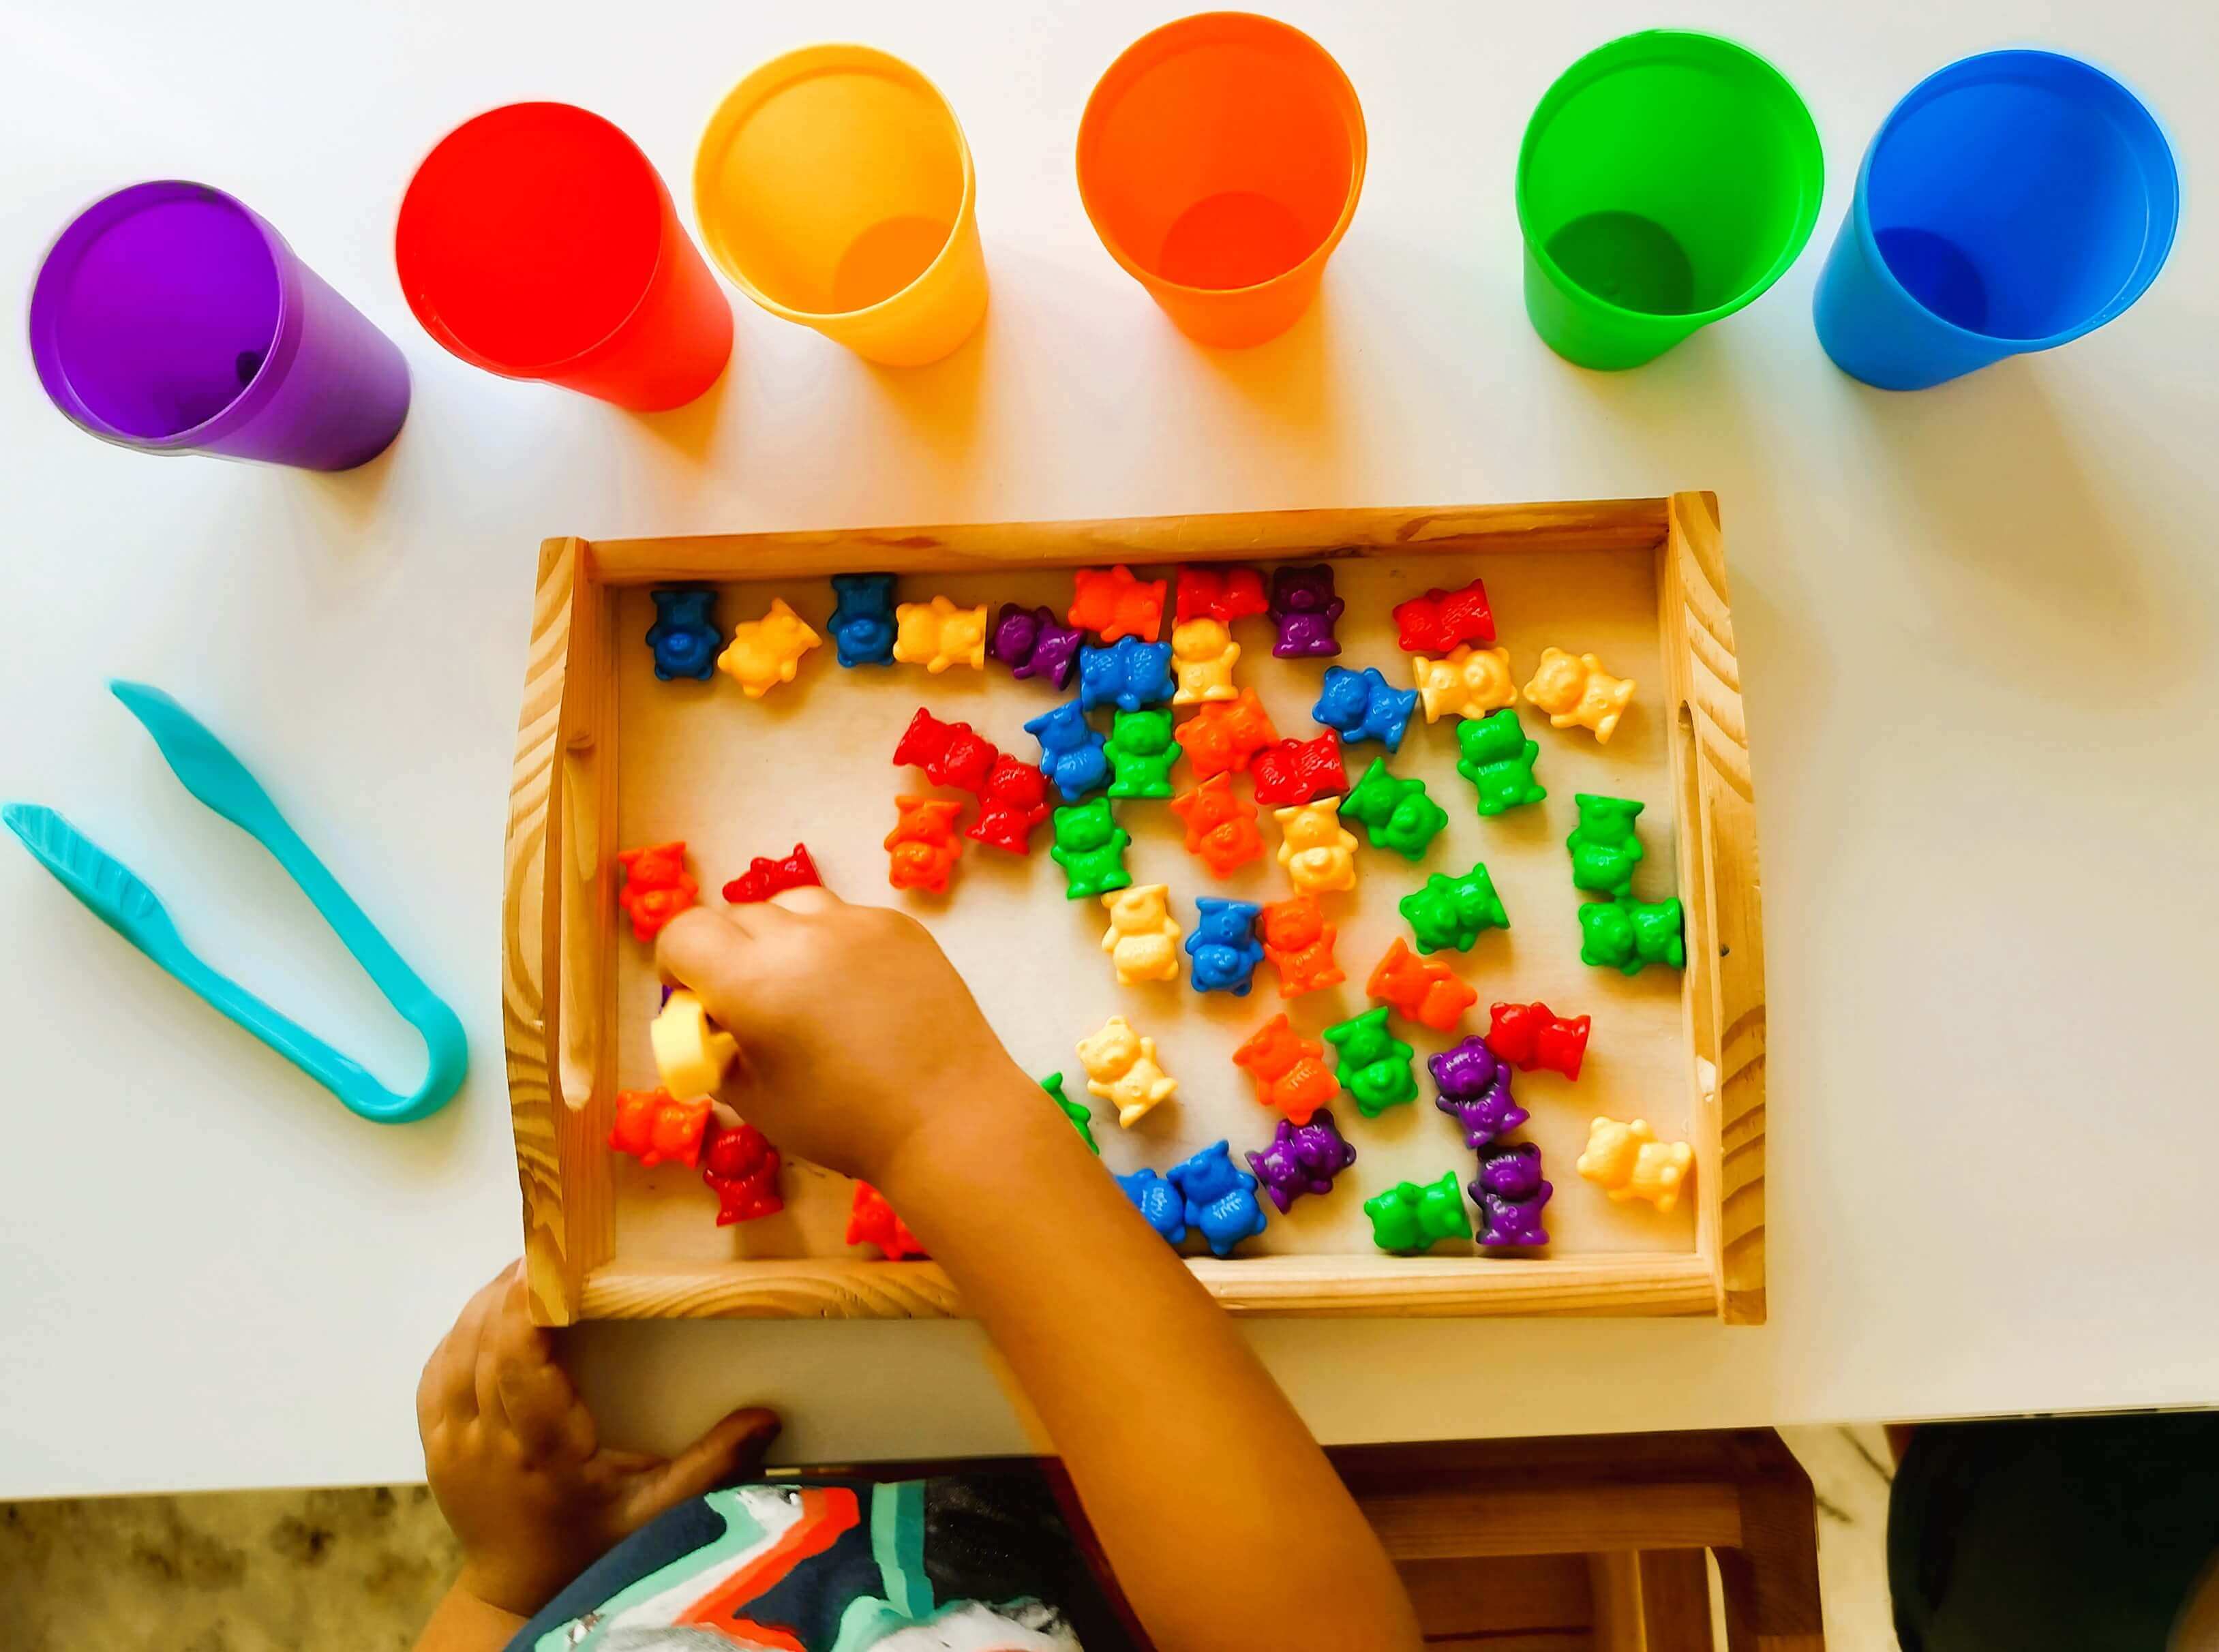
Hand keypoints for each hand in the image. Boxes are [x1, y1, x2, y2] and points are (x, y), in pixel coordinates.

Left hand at [416, 1264, 778, 1617]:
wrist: (517, 1593)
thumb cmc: (593, 1549)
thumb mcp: (659, 1516)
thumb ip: (710, 1466)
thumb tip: (768, 1416)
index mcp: (539, 1452)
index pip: (517, 1359)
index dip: (528, 1301)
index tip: (556, 1258)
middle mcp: (483, 1442)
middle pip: (483, 1340)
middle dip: (514, 1286)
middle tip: (553, 1245)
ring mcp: (449, 1443)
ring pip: (455, 1348)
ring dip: (487, 1302)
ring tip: (528, 1268)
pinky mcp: (433, 1443)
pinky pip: (436, 1370)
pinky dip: (461, 1331)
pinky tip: (491, 1312)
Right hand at [658, 890, 1037, 1181]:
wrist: (948, 1117)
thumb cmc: (843, 1122)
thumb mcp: (754, 1100)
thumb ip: (716, 1050)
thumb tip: (707, 1022)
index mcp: (753, 979)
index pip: (685, 933)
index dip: (678, 966)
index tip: (695, 998)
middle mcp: (802, 936)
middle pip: (737, 917)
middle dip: (728, 954)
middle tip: (751, 1003)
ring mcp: (857, 924)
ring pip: (792, 906)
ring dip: (780, 937)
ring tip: (803, 988)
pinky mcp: (900, 926)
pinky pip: (845, 917)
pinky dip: (833, 943)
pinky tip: (854, 991)